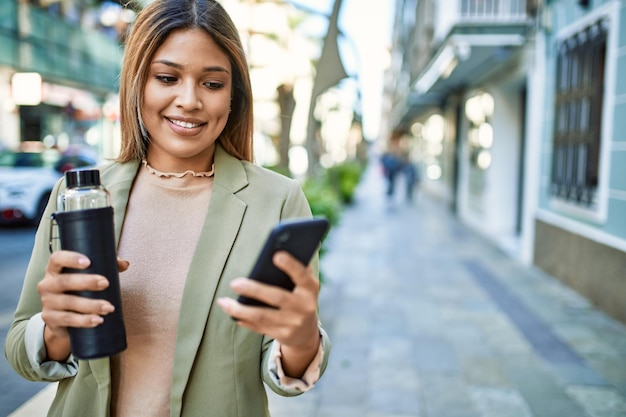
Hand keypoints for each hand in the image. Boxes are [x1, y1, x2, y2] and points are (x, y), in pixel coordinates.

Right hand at [36, 251, 124, 359]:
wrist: (63, 319)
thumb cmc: (79, 290)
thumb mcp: (89, 276)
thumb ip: (106, 266)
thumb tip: (125, 264)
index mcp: (55, 269)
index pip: (57, 258)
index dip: (71, 258)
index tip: (88, 262)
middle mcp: (47, 284)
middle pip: (64, 281)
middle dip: (87, 282)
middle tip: (105, 283)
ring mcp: (47, 302)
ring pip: (68, 302)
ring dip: (91, 305)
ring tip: (109, 307)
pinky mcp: (50, 319)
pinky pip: (67, 319)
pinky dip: (84, 320)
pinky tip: (98, 320)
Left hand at [217, 251, 320, 375]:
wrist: (307, 333)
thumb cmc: (300, 298)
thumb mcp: (305, 285)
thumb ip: (297, 270)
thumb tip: (277, 249)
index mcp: (310, 289)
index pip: (302, 276)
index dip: (291, 266)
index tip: (276, 255)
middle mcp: (304, 307)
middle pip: (277, 297)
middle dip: (254, 290)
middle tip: (234, 283)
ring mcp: (293, 323)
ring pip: (262, 316)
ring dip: (240, 309)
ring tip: (222, 302)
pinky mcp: (282, 335)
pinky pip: (259, 327)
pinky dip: (244, 320)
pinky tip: (232, 313)